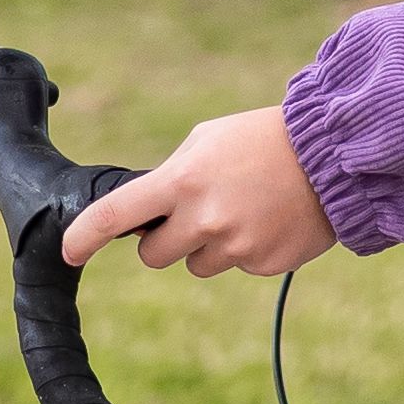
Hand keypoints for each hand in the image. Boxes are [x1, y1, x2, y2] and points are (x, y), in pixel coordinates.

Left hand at [63, 107, 339, 278]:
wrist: (335, 155)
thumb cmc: (263, 138)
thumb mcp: (207, 141)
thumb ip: (173, 176)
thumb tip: (149, 212)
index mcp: (182, 181)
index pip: (116, 216)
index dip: (83, 237)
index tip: (68, 252)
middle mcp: (204, 219)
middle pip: (154, 255)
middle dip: (164, 239)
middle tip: (193, 214)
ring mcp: (235, 247)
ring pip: (197, 264)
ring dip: (209, 245)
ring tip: (245, 209)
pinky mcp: (264, 264)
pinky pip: (238, 266)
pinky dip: (249, 248)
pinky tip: (271, 219)